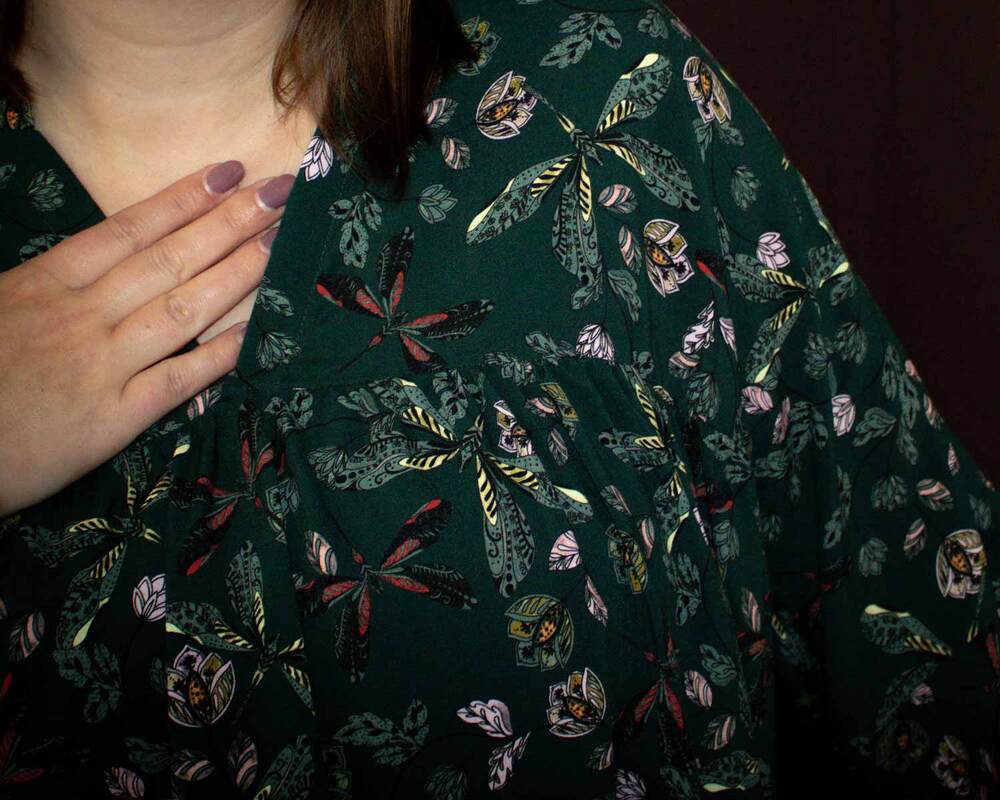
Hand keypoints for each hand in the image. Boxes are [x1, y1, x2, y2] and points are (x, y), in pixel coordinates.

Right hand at [0, 160, 294, 515]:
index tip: (230, 172)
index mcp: (47, 282)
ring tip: (280, 241)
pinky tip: (256, 331)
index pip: (129, 229)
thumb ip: (50, 284)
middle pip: (169, 258)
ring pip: (183, 308)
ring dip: (237, 272)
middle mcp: (82, 315)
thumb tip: (105, 260)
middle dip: (229, 222)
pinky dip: (218, 355)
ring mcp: (101, 365)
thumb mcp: (0, 307)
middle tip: (281, 192)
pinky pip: (177, 380)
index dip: (184, 198)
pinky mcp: (111, 419)